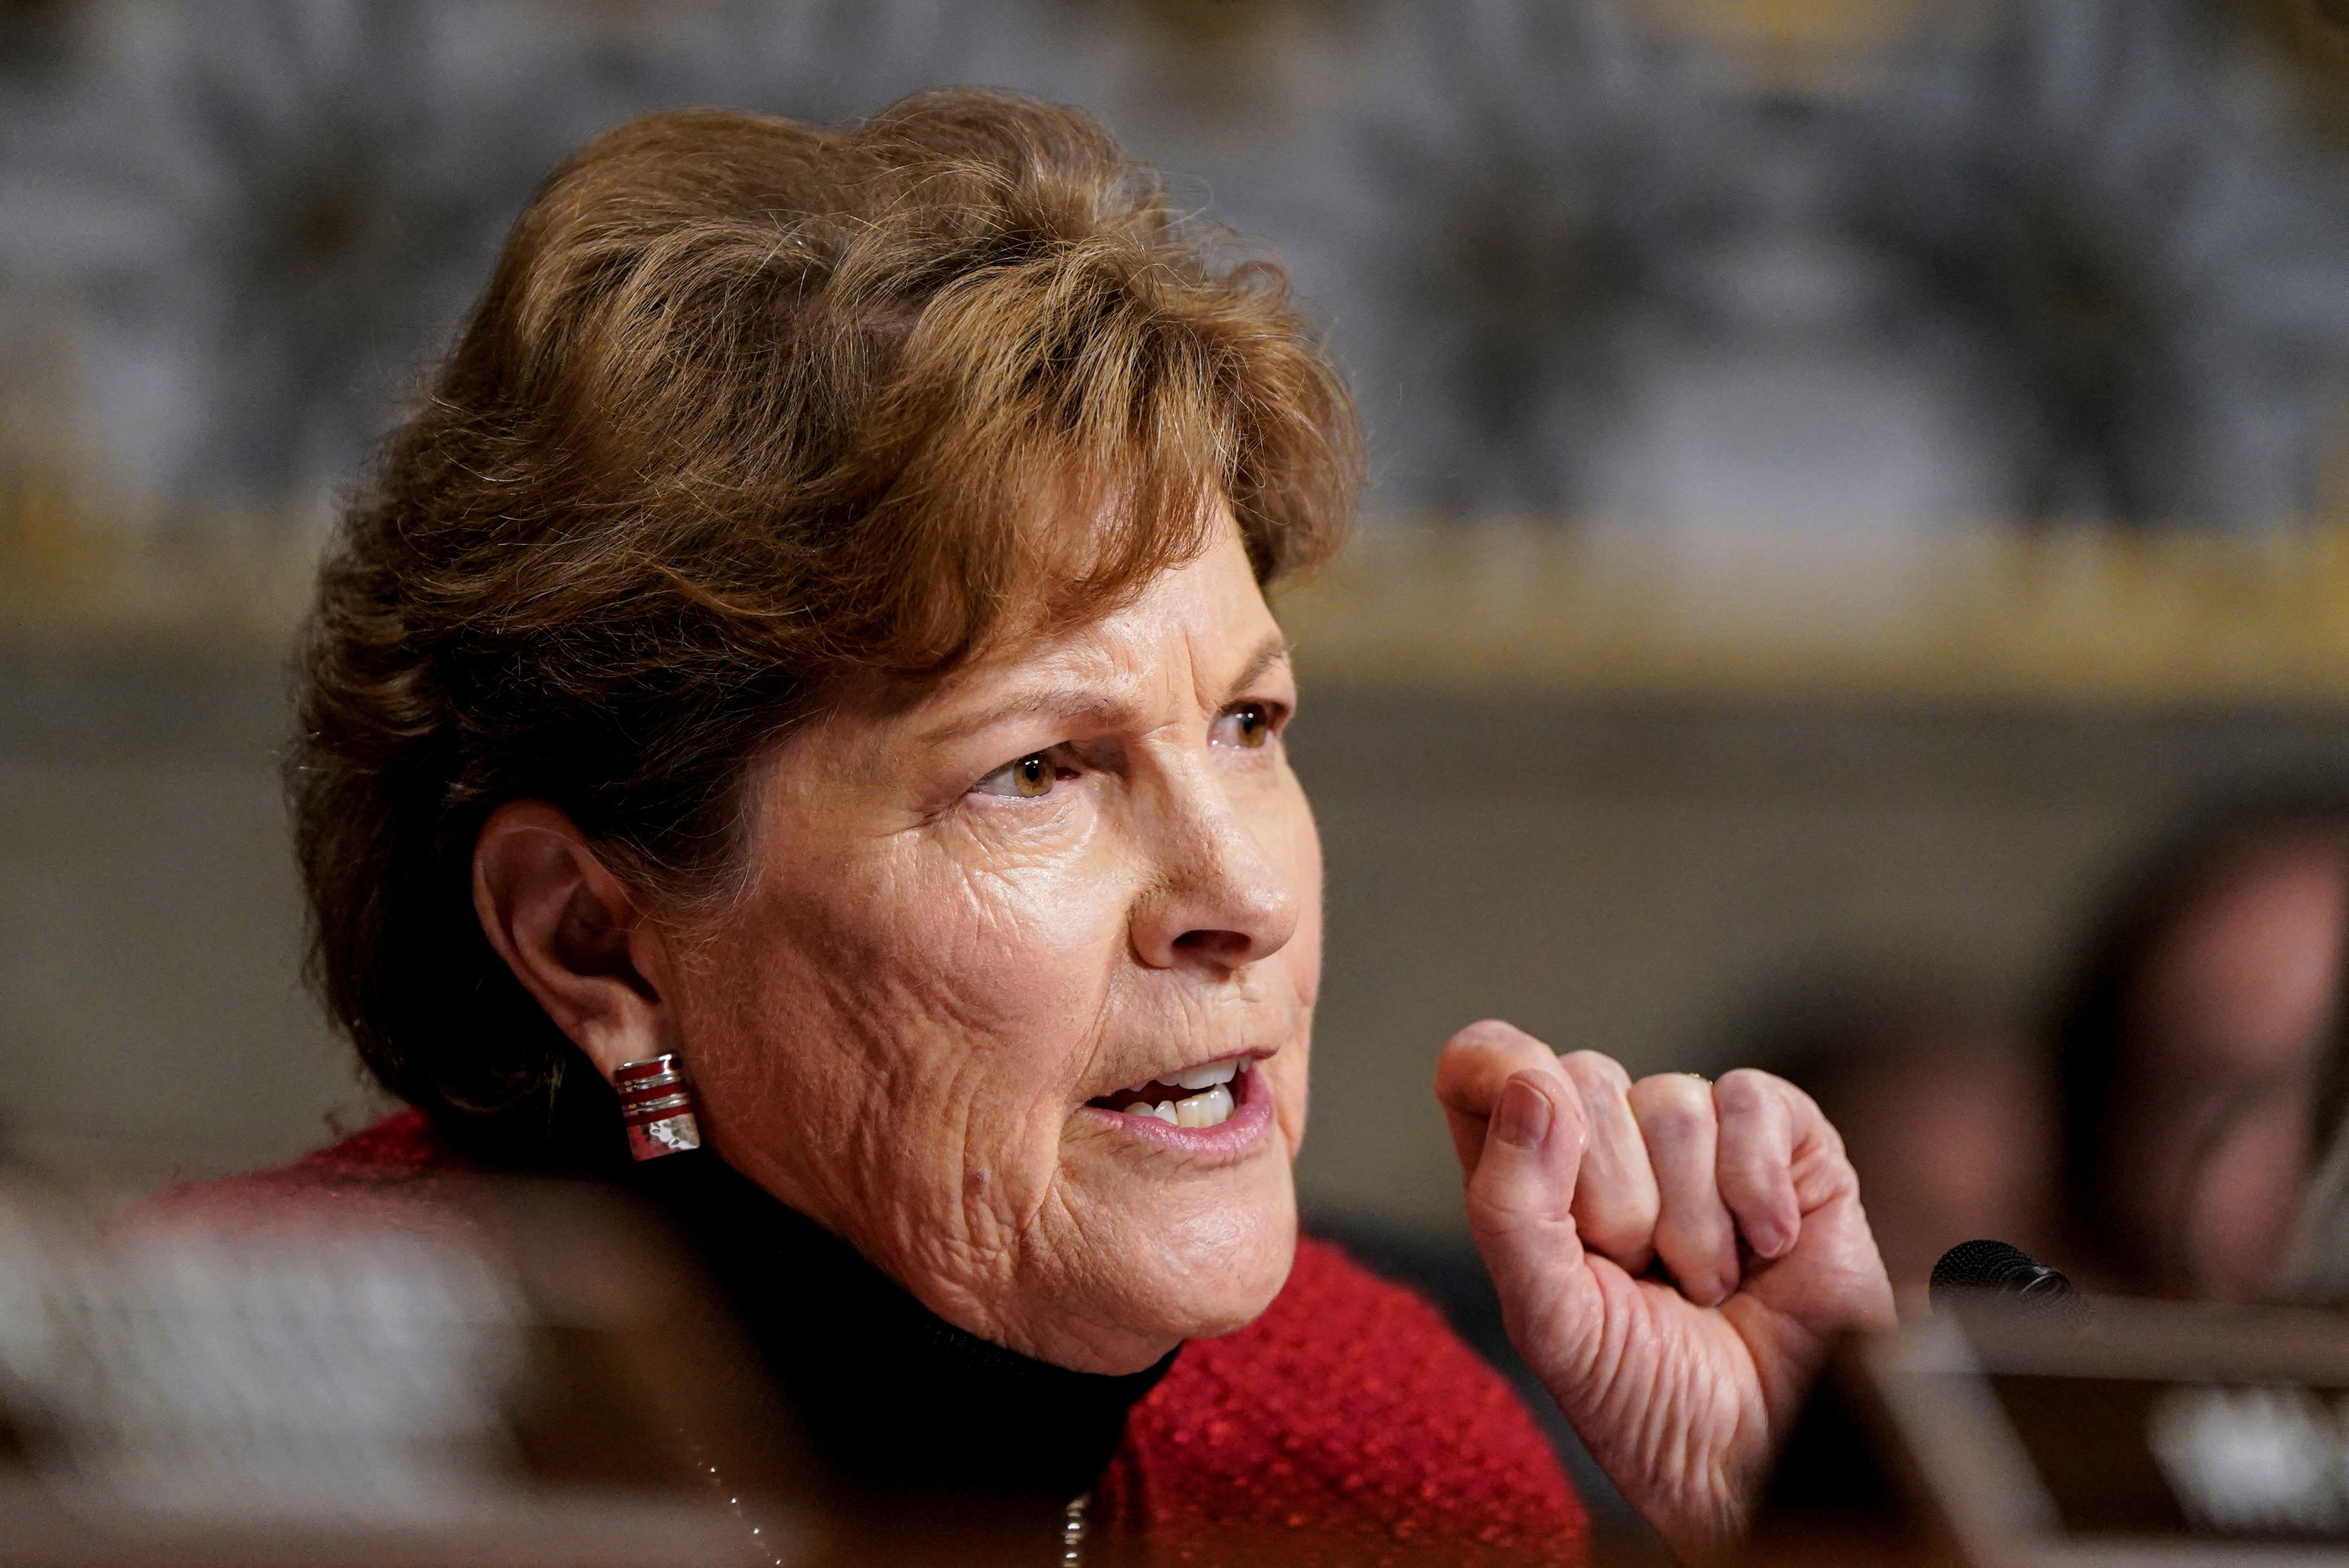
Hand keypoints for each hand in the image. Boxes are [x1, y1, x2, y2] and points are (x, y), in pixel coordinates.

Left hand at [1434, 1021, 1893, 1560]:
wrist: (1760, 1458)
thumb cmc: (1644, 1398)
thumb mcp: (1548, 1320)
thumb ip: (1511, 1206)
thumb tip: (1533, 1086)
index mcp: (1528, 1172)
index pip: (1481, 1061)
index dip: (1501, 1070)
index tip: (1541, 1138)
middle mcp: (1608, 1139)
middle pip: (1584, 1077)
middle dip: (1616, 1200)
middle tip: (1641, 1274)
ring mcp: (1698, 1136)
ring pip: (1672, 1100)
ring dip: (1691, 1222)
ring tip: (1705, 1283)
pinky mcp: (1784, 1141)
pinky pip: (1751, 1102)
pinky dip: (1756, 1189)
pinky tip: (1767, 1247)